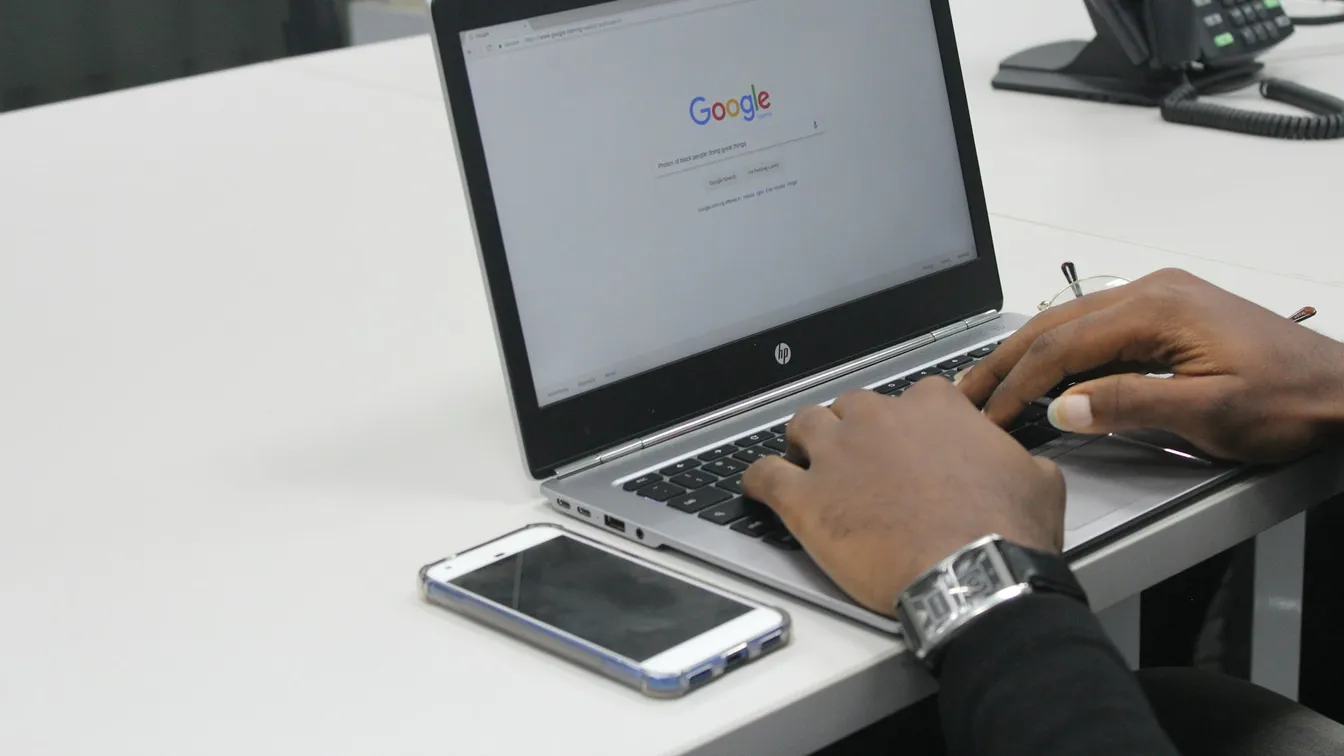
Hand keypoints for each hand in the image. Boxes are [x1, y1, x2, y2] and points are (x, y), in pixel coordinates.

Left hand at [742, 380, 1064, 614]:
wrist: (974, 576)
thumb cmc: (1005, 532)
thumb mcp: (1037, 480)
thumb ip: (1016, 458)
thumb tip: (1021, 463)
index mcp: (934, 406)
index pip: (912, 397)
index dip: (909, 423)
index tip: (910, 444)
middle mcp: (878, 419)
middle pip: (850, 407)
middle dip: (853, 429)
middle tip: (859, 460)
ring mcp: (836, 455)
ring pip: (802, 426)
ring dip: (803, 443)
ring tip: (807, 464)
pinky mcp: (804, 498)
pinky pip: (763, 475)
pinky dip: (756, 480)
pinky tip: (757, 487)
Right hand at [958, 269, 1343, 463]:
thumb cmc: (1291, 401)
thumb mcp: (1210, 412)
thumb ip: (1130, 405)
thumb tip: (1062, 406)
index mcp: (1158, 307)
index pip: (1063, 344)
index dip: (1019, 382)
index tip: (988, 415)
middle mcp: (1153, 291)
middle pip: (1055, 324)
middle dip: (1006, 361)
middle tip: (965, 395)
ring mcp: (1160, 299)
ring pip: (1070, 323)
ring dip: (1027, 356)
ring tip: (990, 386)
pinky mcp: (1168, 314)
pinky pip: (1096, 329)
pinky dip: (1060, 354)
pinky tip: (1043, 377)